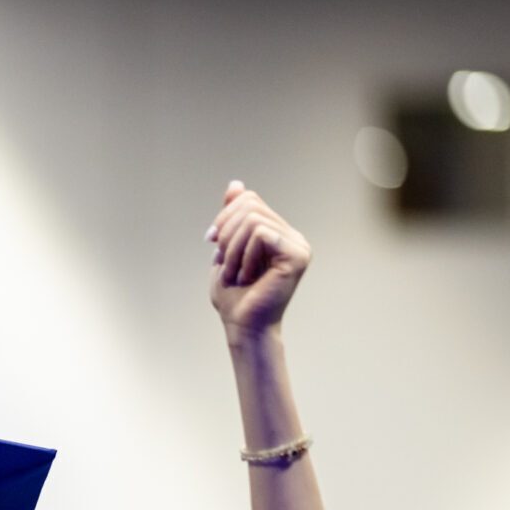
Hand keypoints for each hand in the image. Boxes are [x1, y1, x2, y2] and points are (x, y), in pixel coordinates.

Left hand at [208, 182, 311, 336]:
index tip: (211, 242)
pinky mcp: (298, 255)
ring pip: (252, 220)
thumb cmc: (234, 295)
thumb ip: (232, 218)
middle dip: (226, 233)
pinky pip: (261, 234)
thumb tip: (237, 184)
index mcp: (278, 233)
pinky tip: (245, 276)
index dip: (224, 217)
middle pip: (250, 205)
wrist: (242, 326)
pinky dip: (243, 255)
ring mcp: (298, 245)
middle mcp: (293, 236)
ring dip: (232, 249)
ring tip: (233, 273)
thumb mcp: (226, 249)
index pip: (249, 200)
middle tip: (222, 262)